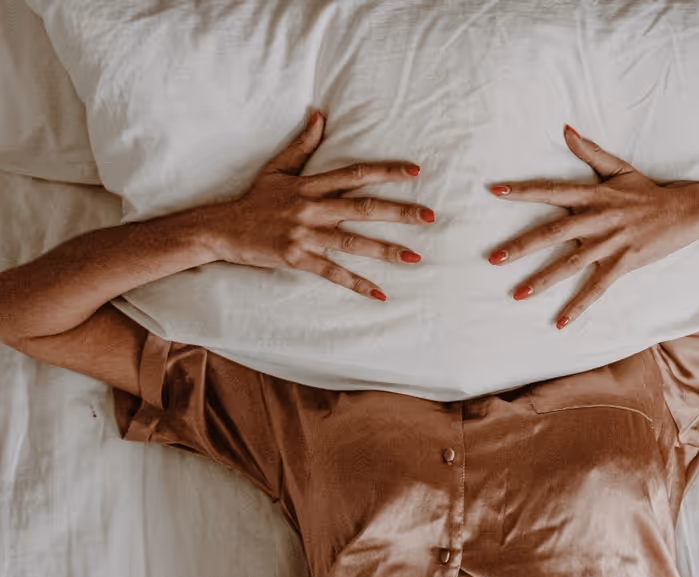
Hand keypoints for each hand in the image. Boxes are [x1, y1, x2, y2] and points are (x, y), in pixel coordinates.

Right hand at [208, 111, 434, 300]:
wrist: (222, 229)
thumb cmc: (254, 198)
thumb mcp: (277, 168)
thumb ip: (302, 144)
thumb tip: (320, 115)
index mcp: (310, 185)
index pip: (355, 174)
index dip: (386, 172)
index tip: (415, 172)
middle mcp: (311, 208)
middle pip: (363, 207)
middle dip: (399, 212)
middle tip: (430, 216)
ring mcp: (305, 234)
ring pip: (353, 242)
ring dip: (387, 250)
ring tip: (415, 257)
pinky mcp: (297, 258)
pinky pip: (333, 272)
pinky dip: (356, 283)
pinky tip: (380, 293)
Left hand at [487, 125, 698, 328]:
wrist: (684, 212)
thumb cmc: (647, 192)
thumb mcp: (619, 168)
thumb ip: (590, 151)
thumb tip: (566, 129)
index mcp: (592, 195)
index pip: (551, 191)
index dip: (522, 191)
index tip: (495, 191)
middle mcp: (596, 220)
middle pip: (552, 233)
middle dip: (521, 246)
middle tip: (493, 258)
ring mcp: (609, 244)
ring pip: (569, 265)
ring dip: (542, 280)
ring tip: (516, 294)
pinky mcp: (622, 264)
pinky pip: (596, 289)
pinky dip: (578, 307)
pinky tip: (559, 323)